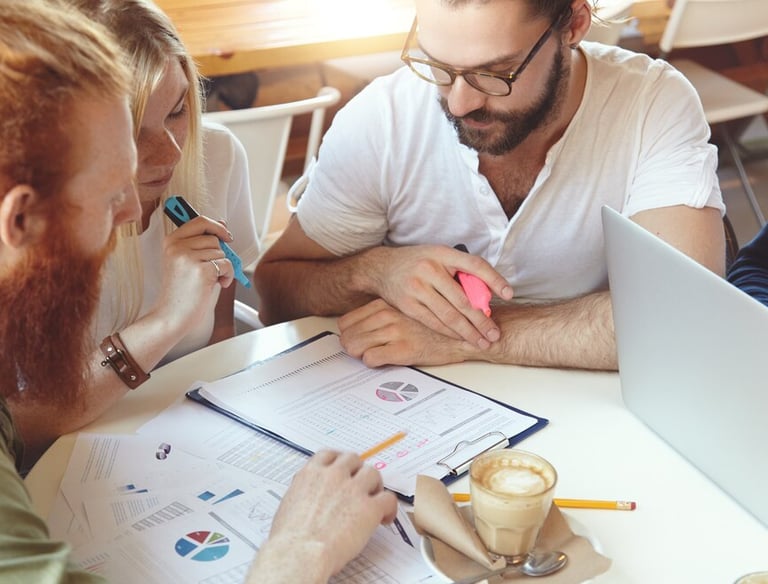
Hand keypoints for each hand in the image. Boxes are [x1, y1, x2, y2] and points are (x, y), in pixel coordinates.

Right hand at [153, 215, 234, 333]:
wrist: (172, 316)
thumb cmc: (181, 292)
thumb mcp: (185, 262)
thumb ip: (200, 243)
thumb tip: (222, 225)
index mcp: (171, 242)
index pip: (199, 221)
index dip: (216, 226)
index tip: (225, 234)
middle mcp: (177, 246)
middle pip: (213, 238)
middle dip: (219, 254)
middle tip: (213, 269)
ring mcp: (188, 257)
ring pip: (221, 252)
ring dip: (222, 267)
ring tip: (209, 280)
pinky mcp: (201, 270)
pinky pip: (227, 265)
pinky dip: (227, 276)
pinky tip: (217, 285)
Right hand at [263, 451, 396, 579]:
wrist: (300, 554)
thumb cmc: (290, 539)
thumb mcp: (289, 504)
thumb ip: (304, 492)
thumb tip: (309, 496)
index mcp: (312, 474)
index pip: (329, 455)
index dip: (338, 461)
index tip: (342, 469)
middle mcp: (333, 476)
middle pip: (353, 459)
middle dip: (357, 471)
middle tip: (359, 484)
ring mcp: (353, 489)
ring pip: (373, 473)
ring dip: (374, 485)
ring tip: (374, 499)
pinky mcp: (369, 508)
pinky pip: (388, 499)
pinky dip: (390, 508)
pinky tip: (385, 518)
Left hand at [339, 298, 477, 366]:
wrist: (463, 334)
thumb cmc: (433, 326)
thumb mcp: (404, 312)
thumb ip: (384, 316)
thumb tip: (360, 330)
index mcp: (385, 304)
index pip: (346, 321)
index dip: (348, 334)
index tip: (354, 341)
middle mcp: (387, 315)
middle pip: (346, 334)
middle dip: (350, 347)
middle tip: (360, 352)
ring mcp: (394, 331)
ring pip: (354, 346)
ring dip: (360, 355)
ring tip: (371, 356)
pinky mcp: (403, 348)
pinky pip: (371, 358)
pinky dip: (372, 362)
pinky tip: (384, 360)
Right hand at [367, 245, 511, 348]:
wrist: (381, 267)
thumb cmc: (417, 262)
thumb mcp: (438, 257)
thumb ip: (458, 271)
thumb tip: (485, 294)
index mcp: (442, 254)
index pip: (475, 265)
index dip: (494, 279)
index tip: (509, 294)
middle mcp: (429, 269)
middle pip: (463, 299)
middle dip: (482, 320)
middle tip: (495, 333)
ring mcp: (417, 287)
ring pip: (449, 315)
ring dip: (468, 331)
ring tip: (482, 341)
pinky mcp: (407, 304)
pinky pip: (433, 322)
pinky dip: (449, 332)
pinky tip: (461, 338)